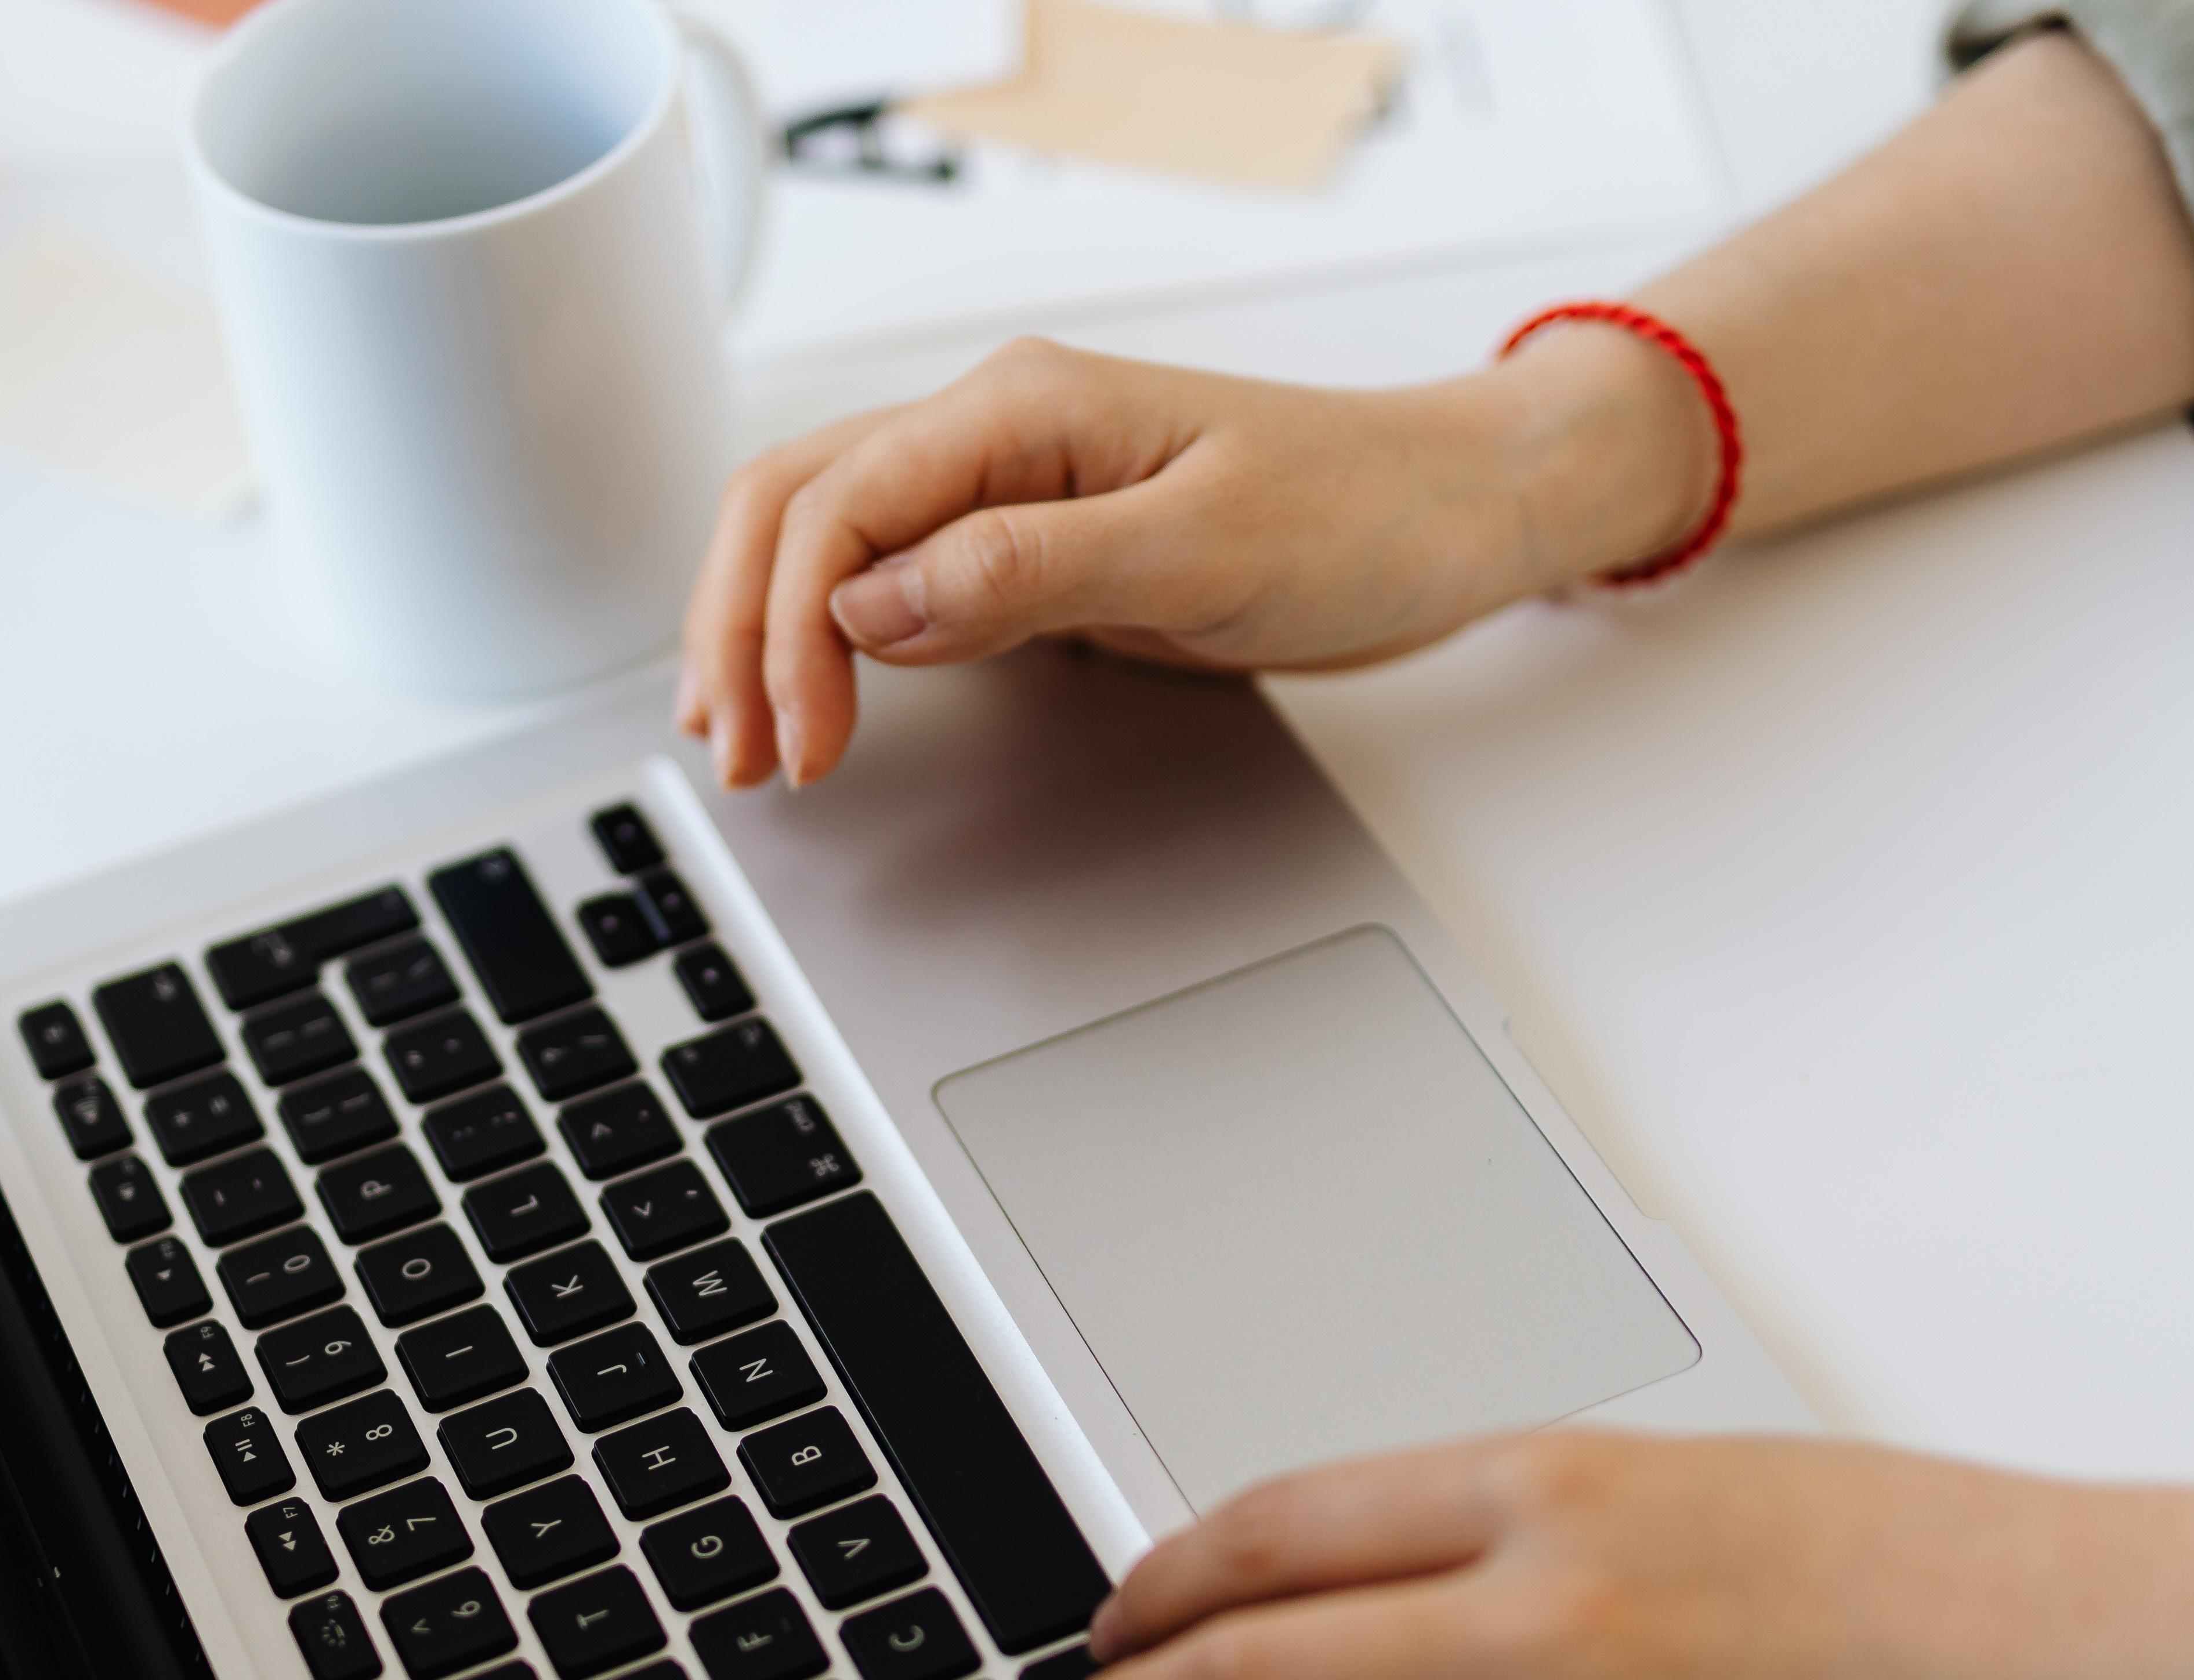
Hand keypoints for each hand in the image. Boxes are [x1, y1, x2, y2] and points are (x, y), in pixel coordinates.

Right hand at [676, 332, 1710, 789]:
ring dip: (765, 629)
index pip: (838, 507)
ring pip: (828, 535)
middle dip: (741, 630)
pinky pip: (894, 573)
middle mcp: (999, 432)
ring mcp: (1012, 487)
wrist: (1456, 514)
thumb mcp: (1199, 548)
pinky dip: (829, 633)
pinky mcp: (1038, 545)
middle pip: (797, 507)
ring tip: (745, 737)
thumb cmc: (1361, 512)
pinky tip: (812, 690)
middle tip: (737, 756)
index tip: (803, 740)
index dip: (789, 630)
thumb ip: (1028, 571)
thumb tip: (878, 606)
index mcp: (1022, 408)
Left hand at [1032, 1429, 2193, 1679]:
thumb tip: (1311, 1584)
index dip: (1156, 1590)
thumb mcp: (1681, 1475)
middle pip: (1261, 1672)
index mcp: (1562, 1487)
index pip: (1280, 1532)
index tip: (1104, 1632)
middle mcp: (1564, 1616)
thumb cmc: (1905, 1558)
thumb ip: (1498, 1524)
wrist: (2095, 1658)